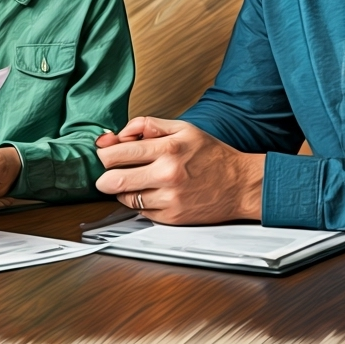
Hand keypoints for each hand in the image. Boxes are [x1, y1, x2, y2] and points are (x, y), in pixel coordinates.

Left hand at [94, 116, 263, 224]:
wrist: (240, 185)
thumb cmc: (213, 156)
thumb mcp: (183, 129)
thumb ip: (148, 125)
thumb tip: (120, 133)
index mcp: (168, 149)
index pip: (116, 153)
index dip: (104, 153)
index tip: (105, 154)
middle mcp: (167, 175)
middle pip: (112, 180)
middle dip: (104, 176)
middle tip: (108, 173)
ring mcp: (169, 200)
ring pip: (124, 198)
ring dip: (122, 190)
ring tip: (134, 181)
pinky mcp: (171, 218)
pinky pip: (140, 212)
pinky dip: (140, 203)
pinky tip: (152, 193)